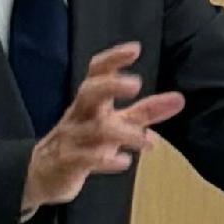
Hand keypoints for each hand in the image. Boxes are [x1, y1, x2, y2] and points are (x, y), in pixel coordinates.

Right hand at [23, 42, 186, 212]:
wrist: (45, 174)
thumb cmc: (84, 143)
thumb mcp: (116, 125)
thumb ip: (146, 112)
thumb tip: (178, 99)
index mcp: (91, 102)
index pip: (97, 73)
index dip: (113, 59)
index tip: (135, 49)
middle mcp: (80, 115)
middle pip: (89, 92)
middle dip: (110, 85)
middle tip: (136, 84)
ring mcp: (72, 138)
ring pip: (94, 129)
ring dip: (124, 133)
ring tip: (148, 142)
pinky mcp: (67, 163)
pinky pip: (84, 159)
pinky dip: (105, 160)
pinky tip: (124, 162)